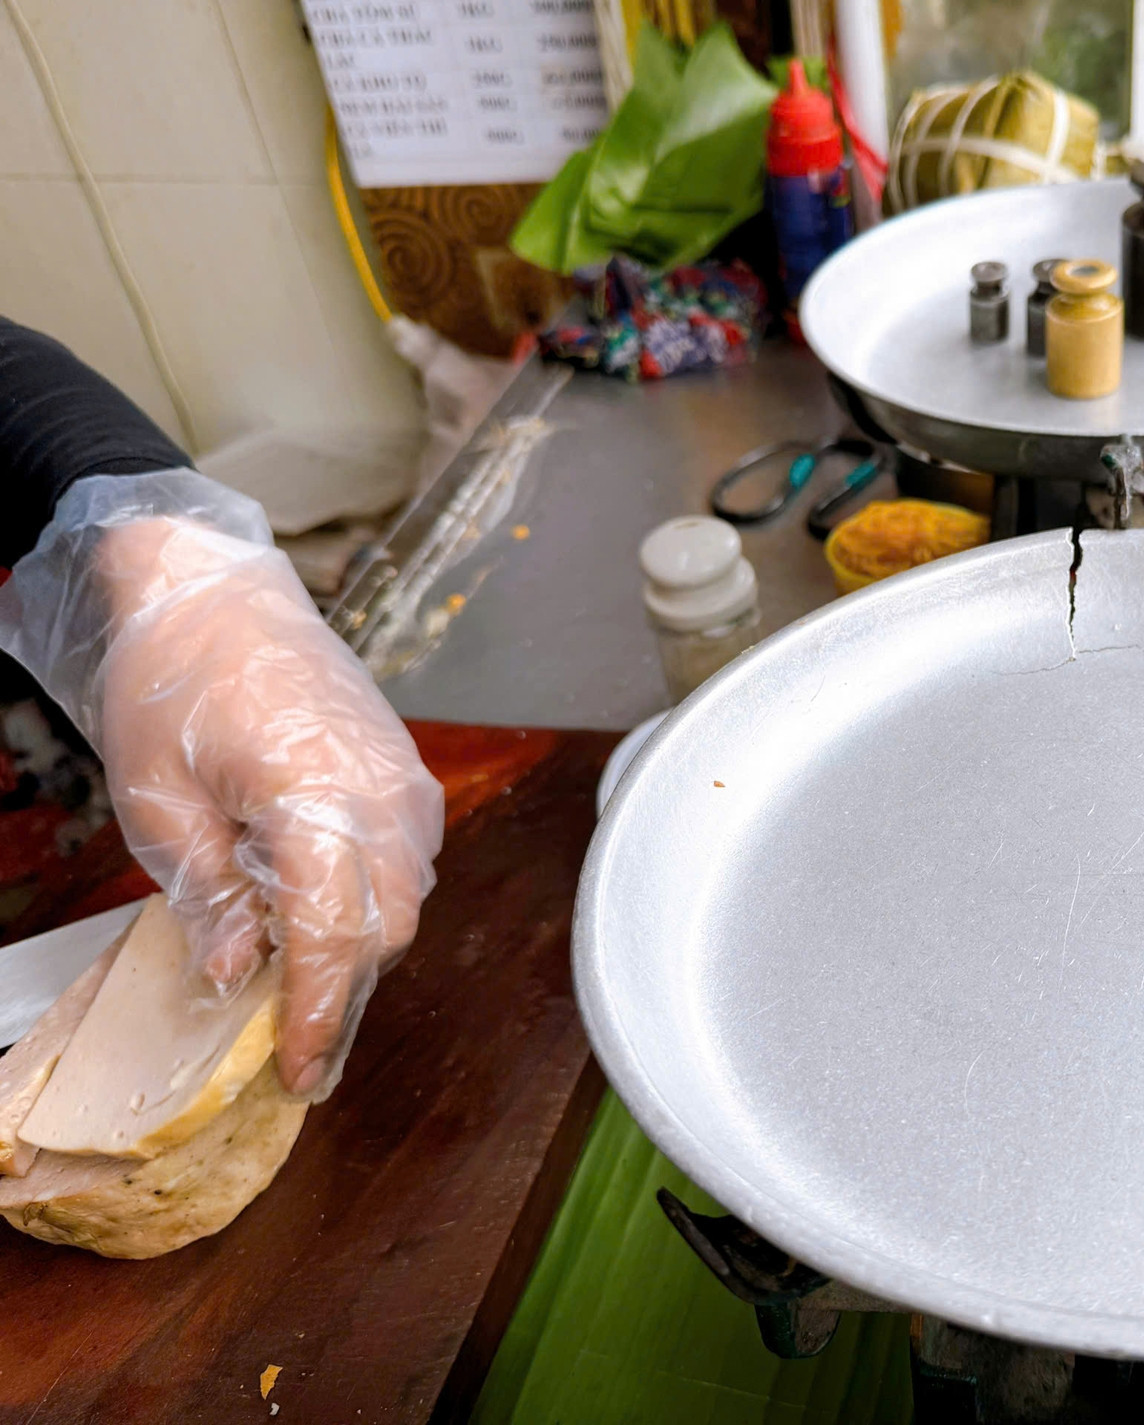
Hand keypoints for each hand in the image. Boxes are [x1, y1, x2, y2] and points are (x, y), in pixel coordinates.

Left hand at [91, 515, 443, 1097]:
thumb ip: (207, 892)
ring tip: (302, 989)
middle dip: (344, 997)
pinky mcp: (404, 772)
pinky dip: (371, 902)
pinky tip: (320, 916)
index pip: (334, 936)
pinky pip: (408, 860)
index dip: (317, 1015)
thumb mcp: (157, 801)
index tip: (300, 1072)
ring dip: (359, 951)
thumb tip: (234, 972)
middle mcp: (381, 795)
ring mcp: (403, 781)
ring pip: (405, 900)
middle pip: (385, 929)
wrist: (217, 593)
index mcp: (317, 799)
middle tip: (299, 1054)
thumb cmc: (174, 683)